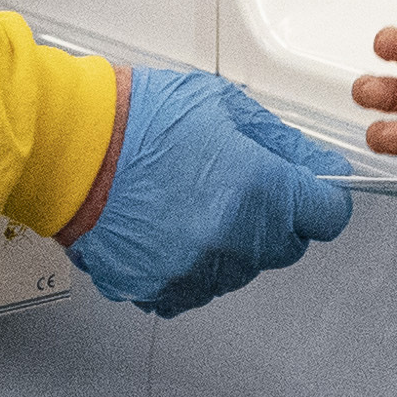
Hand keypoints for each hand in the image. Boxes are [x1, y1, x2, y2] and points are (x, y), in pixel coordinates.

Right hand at [66, 66, 359, 317]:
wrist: (67, 147)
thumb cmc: (137, 119)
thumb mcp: (224, 106)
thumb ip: (280, 143)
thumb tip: (315, 166)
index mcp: (262, 190)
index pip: (329, 216)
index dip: (319, 198)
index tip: (306, 190)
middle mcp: (236, 240)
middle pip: (287, 246)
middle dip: (272, 217)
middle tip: (232, 182)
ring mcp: (198, 271)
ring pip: (241, 268)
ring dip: (229, 241)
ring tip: (187, 199)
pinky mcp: (162, 290)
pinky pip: (197, 286)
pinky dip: (189, 262)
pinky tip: (166, 226)